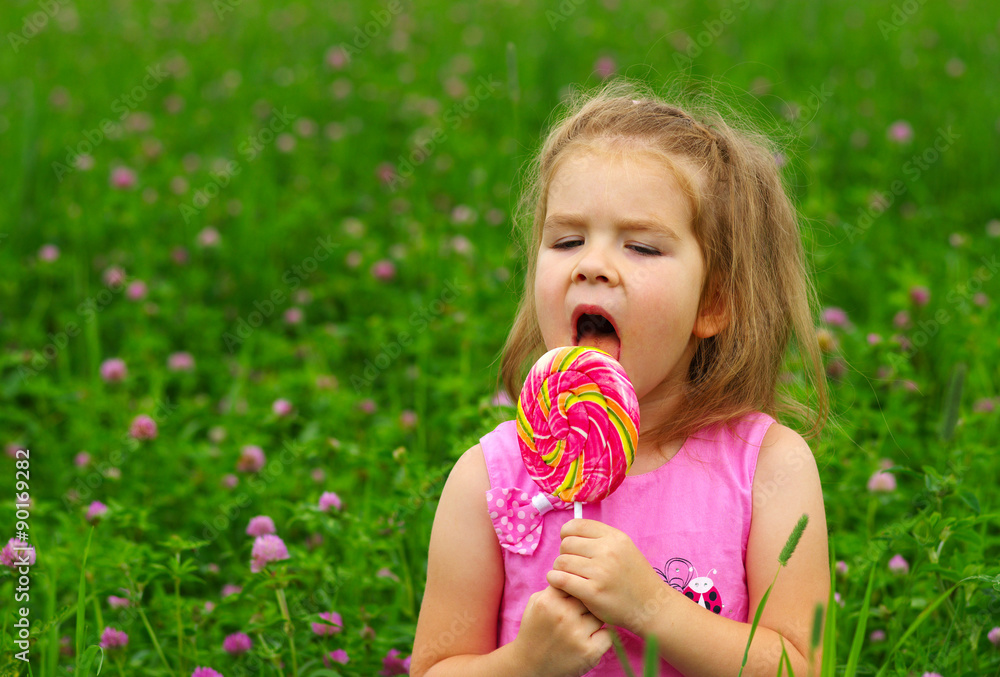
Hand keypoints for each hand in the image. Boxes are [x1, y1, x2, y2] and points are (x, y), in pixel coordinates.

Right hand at [512, 585, 612, 676]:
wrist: (530, 664)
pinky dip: (603, 637)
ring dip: (595, 620)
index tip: (577, 594)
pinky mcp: (589, 651)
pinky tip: (590, 639)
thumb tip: (577, 571)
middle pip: (589, 597)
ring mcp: (576, 634)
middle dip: (588, 603)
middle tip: (581, 612)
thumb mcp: (537, 602)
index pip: (575, 581)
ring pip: (600, 615)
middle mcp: (563, 615)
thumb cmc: (535, 629)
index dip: (578, 587)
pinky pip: (608, 634)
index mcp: (549, 600)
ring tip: (582, 627)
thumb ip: (555, 586)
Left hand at [546, 519, 667, 634]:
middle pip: (566, 544)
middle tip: (572, 565)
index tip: (569, 545)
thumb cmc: (634, 577)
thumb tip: (567, 533)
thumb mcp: (624, 548)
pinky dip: (555, 580)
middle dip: (565, 554)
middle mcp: (608, 551)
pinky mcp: (593, 592)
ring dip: (560, 569)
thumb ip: (600, 539)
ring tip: (568, 576)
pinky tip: (559, 583)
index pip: (576, 525)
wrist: (651, 606)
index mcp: (615, 537)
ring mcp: (600, 572)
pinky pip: (561, 579)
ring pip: (561, 562)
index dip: (566, 534)